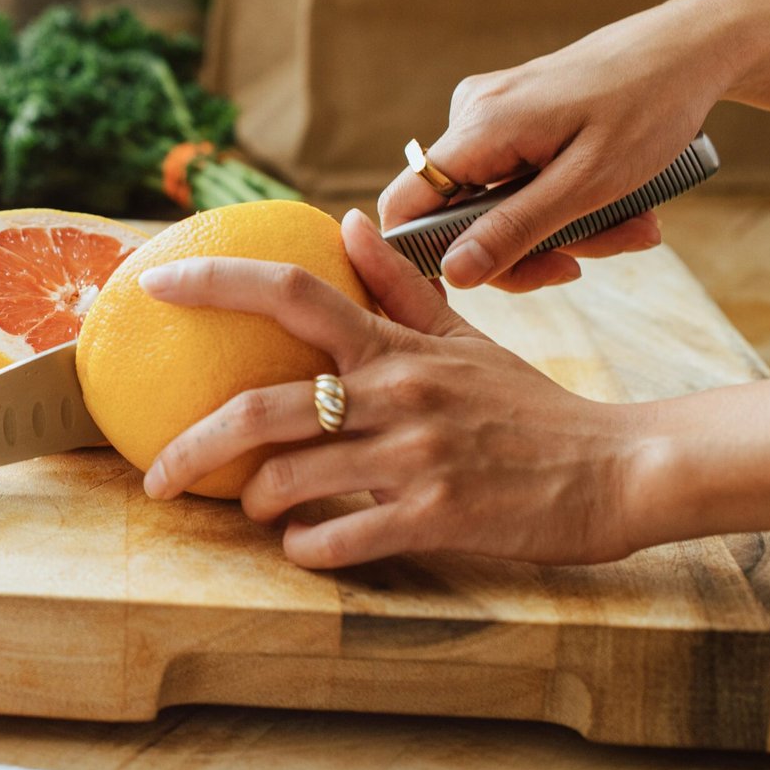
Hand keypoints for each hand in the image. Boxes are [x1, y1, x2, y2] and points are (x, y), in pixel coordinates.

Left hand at [137, 210, 640, 568]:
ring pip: (291, 478)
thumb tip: (347, 223)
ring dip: (255, 500)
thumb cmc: (527, 405)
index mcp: (395, 345)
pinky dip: (305, 546)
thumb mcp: (465, 336)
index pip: (294, 293)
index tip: (154, 283)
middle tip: (157, 473)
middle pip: (263, 407)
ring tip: (255, 506)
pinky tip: (302, 544)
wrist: (615, 468)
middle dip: (194, 445)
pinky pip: (339, 537)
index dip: (216, 282)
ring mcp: (413, 456)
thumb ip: (399, 285)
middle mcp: (396, 393)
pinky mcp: (434, 516)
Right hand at [378, 0, 741, 290]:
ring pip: (492, 201)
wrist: (687, 48)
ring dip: (554, 229)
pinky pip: (512, 178)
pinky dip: (557, 201)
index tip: (485, 279)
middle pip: (457, 213)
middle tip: (584, 261)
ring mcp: (488, 113)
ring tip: (627, 228)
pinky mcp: (508, 116)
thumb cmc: (649, 108)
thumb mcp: (589, 183)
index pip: (405, 204)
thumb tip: (453, 273)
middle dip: (522, 247)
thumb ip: (516, 229)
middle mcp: (471, 114)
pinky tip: (607, 202)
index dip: (426, 253)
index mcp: (480, 127)